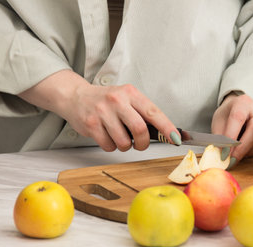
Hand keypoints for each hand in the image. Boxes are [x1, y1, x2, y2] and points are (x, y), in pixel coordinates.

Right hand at [18, 70, 179, 151]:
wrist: (76, 97)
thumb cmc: (106, 101)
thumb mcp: (126, 99)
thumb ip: (142, 113)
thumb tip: (166, 133)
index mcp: (130, 93)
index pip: (153, 112)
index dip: (167, 127)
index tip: (176, 138)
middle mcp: (117, 100)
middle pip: (140, 129)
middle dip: (143, 143)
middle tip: (140, 144)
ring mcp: (102, 112)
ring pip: (124, 142)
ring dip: (125, 146)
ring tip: (119, 138)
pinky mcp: (91, 124)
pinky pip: (108, 146)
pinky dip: (111, 146)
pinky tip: (107, 137)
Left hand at [211, 92, 252, 167]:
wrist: (239, 109)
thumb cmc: (228, 115)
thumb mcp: (219, 122)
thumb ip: (220, 137)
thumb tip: (220, 154)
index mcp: (243, 103)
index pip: (237, 118)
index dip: (231, 136)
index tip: (224, 153)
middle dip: (241, 148)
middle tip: (231, 161)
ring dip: (245, 152)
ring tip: (233, 157)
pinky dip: (250, 152)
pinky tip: (241, 152)